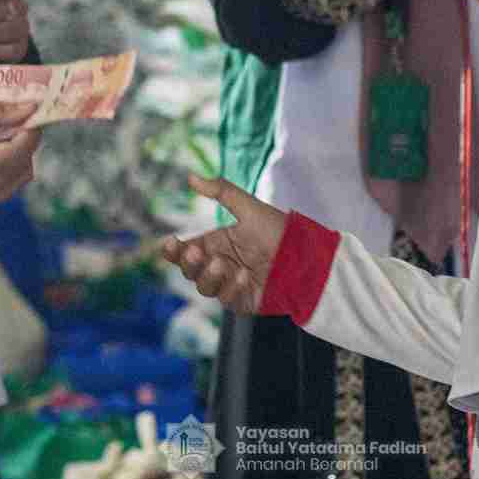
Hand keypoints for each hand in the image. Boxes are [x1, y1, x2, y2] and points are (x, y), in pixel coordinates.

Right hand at [0, 101, 41, 210]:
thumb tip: (29, 107)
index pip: (21, 150)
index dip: (32, 127)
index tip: (33, 108)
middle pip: (23, 167)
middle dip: (26, 141)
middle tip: (14, 116)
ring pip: (17, 181)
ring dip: (18, 156)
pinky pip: (2, 189)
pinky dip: (6, 169)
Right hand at [161, 175, 287, 313]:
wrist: (309, 256)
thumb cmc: (280, 231)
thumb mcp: (250, 208)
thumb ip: (221, 192)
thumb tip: (191, 177)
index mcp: (217, 244)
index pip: (185, 250)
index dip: (174, 250)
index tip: (169, 243)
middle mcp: (220, 265)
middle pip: (190, 270)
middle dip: (188, 263)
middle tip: (196, 252)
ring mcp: (230, 285)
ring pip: (204, 287)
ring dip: (208, 276)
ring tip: (222, 264)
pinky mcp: (244, 301)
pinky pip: (228, 300)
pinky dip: (231, 288)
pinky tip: (243, 276)